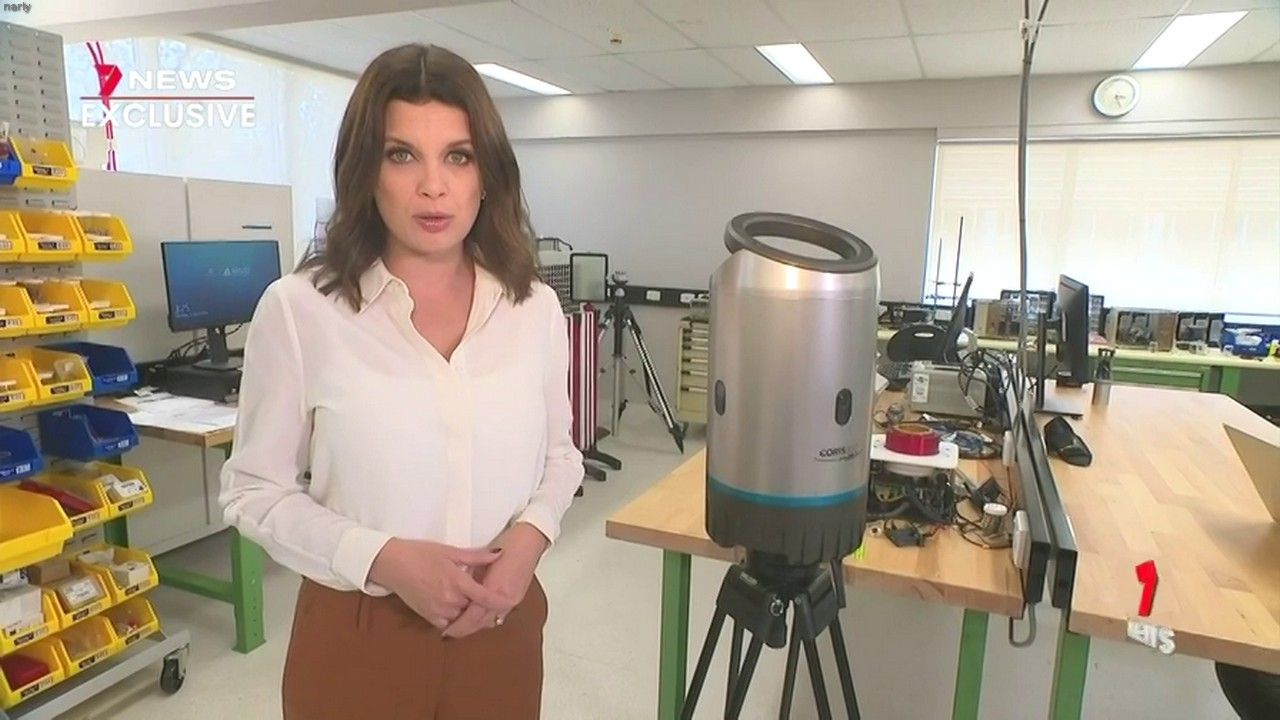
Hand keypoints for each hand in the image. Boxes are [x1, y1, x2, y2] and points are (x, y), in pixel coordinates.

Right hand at [368, 538, 507, 628]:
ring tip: (474, 603)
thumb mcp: (450, 552)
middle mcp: (449, 599)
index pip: (484, 597)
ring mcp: (438, 610)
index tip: (510, 603)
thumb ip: (476, 556)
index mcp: (457, 581)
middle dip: (482, 605)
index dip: (499, 602)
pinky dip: (455, 619)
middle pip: (475, 608)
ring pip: (462, 618)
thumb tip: (499, 554)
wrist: (392, 564)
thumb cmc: (421, 553)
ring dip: (468, 612)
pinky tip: (457, 609)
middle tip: (491, 599)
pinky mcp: (427, 616)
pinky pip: (448, 624)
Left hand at [442, 523, 548, 638]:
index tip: (446, 631)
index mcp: (493, 589)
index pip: (472, 616)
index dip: (458, 626)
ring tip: (460, 628)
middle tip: (448, 633)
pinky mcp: (515, 600)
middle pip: (480, 623)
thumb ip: (469, 580)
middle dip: (464, 630)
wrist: (528, 542)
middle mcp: (504, 599)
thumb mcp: (482, 562)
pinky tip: (478, 620)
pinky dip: (486, 620)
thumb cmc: (507, 547)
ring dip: (475, 626)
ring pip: (489, 622)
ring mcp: (511, 601)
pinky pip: (498, 616)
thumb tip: (455, 591)